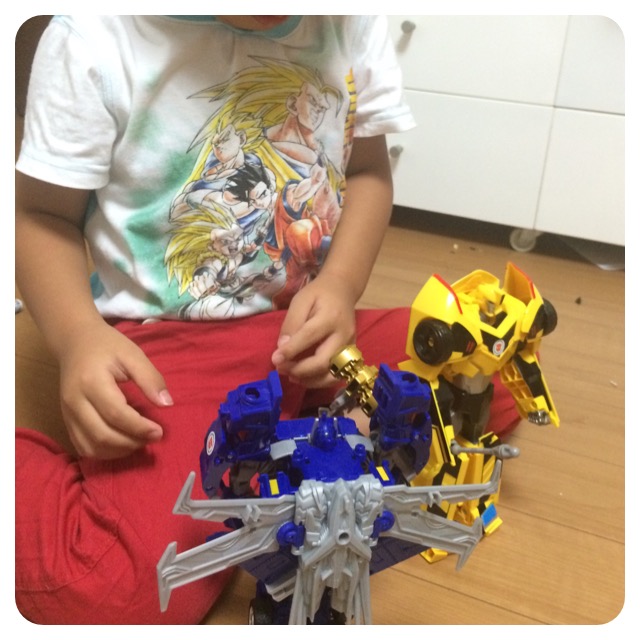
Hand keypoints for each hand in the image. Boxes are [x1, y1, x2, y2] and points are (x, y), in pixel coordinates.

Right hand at [58, 322, 172, 458]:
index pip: (116, 414)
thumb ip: (150, 378)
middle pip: (102, 435)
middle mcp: (75, 402)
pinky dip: (105, 452)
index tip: (160, 431)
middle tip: (154, 437)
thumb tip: (167, 404)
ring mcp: (67, 414)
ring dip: (119, 451)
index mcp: (91, 382)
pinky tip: (123, 444)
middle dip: (132, 442)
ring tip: (140, 441)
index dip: (139, 427)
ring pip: (91, 447)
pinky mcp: (67, 421)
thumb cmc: (107, 346)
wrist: (75, 342)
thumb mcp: (133, 354)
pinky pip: (83, 447)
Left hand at [271, 275, 356, 386]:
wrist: (343, 291)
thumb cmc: (319, 294)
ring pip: (332, 374)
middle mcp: (344, 334)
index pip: (309, 336)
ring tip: (291, 376)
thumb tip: (282, 349)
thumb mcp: (300, 301)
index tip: (274, 359)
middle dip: (299, 369)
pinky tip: (304, 378)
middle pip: (323, 361)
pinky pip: (337, 375)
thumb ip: (291, 323)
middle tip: (280, 368)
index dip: (291, 350)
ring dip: (310, 380)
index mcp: (330, 317)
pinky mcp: (351, 355)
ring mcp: (350, 347)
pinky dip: (319, 381)